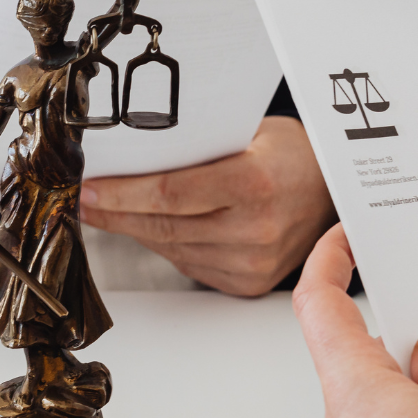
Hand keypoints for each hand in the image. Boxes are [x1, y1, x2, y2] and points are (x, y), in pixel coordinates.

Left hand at [79, 116, 335, 295]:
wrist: (336, 194)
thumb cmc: (291, 155)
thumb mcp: (248, 134)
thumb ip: (196, 148)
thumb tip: (130, 154)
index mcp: (255, 185)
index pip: (169, 193)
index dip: (121, 193)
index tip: (87, 187)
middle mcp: (255, 230)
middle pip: (162, 225)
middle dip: (113, 212)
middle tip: (81, 199)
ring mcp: (252, 263)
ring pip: (169, 247)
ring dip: (132, 229)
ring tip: (104, 209)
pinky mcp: (246, 283)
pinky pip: (188, 262)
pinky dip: (162, 244)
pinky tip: (145, 226)